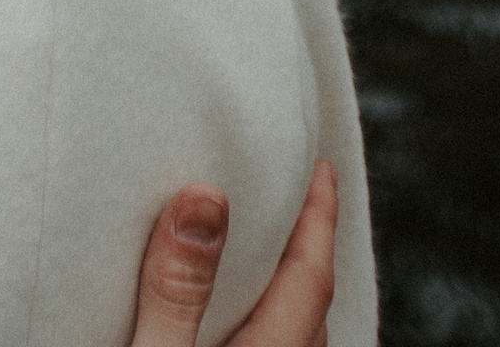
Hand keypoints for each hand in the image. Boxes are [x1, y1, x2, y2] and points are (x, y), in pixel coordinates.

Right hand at [124, 157, 336, 346]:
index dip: (320, 218)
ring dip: (281, 289)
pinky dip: (259, 320)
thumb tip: (203, 198)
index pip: (310, 278)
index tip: (321, 169)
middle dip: (303, 248)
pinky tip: (227, 314)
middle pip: (308, 306)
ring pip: (290, 335)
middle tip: (292, 198)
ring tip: (260, 249)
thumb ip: (178, 289)